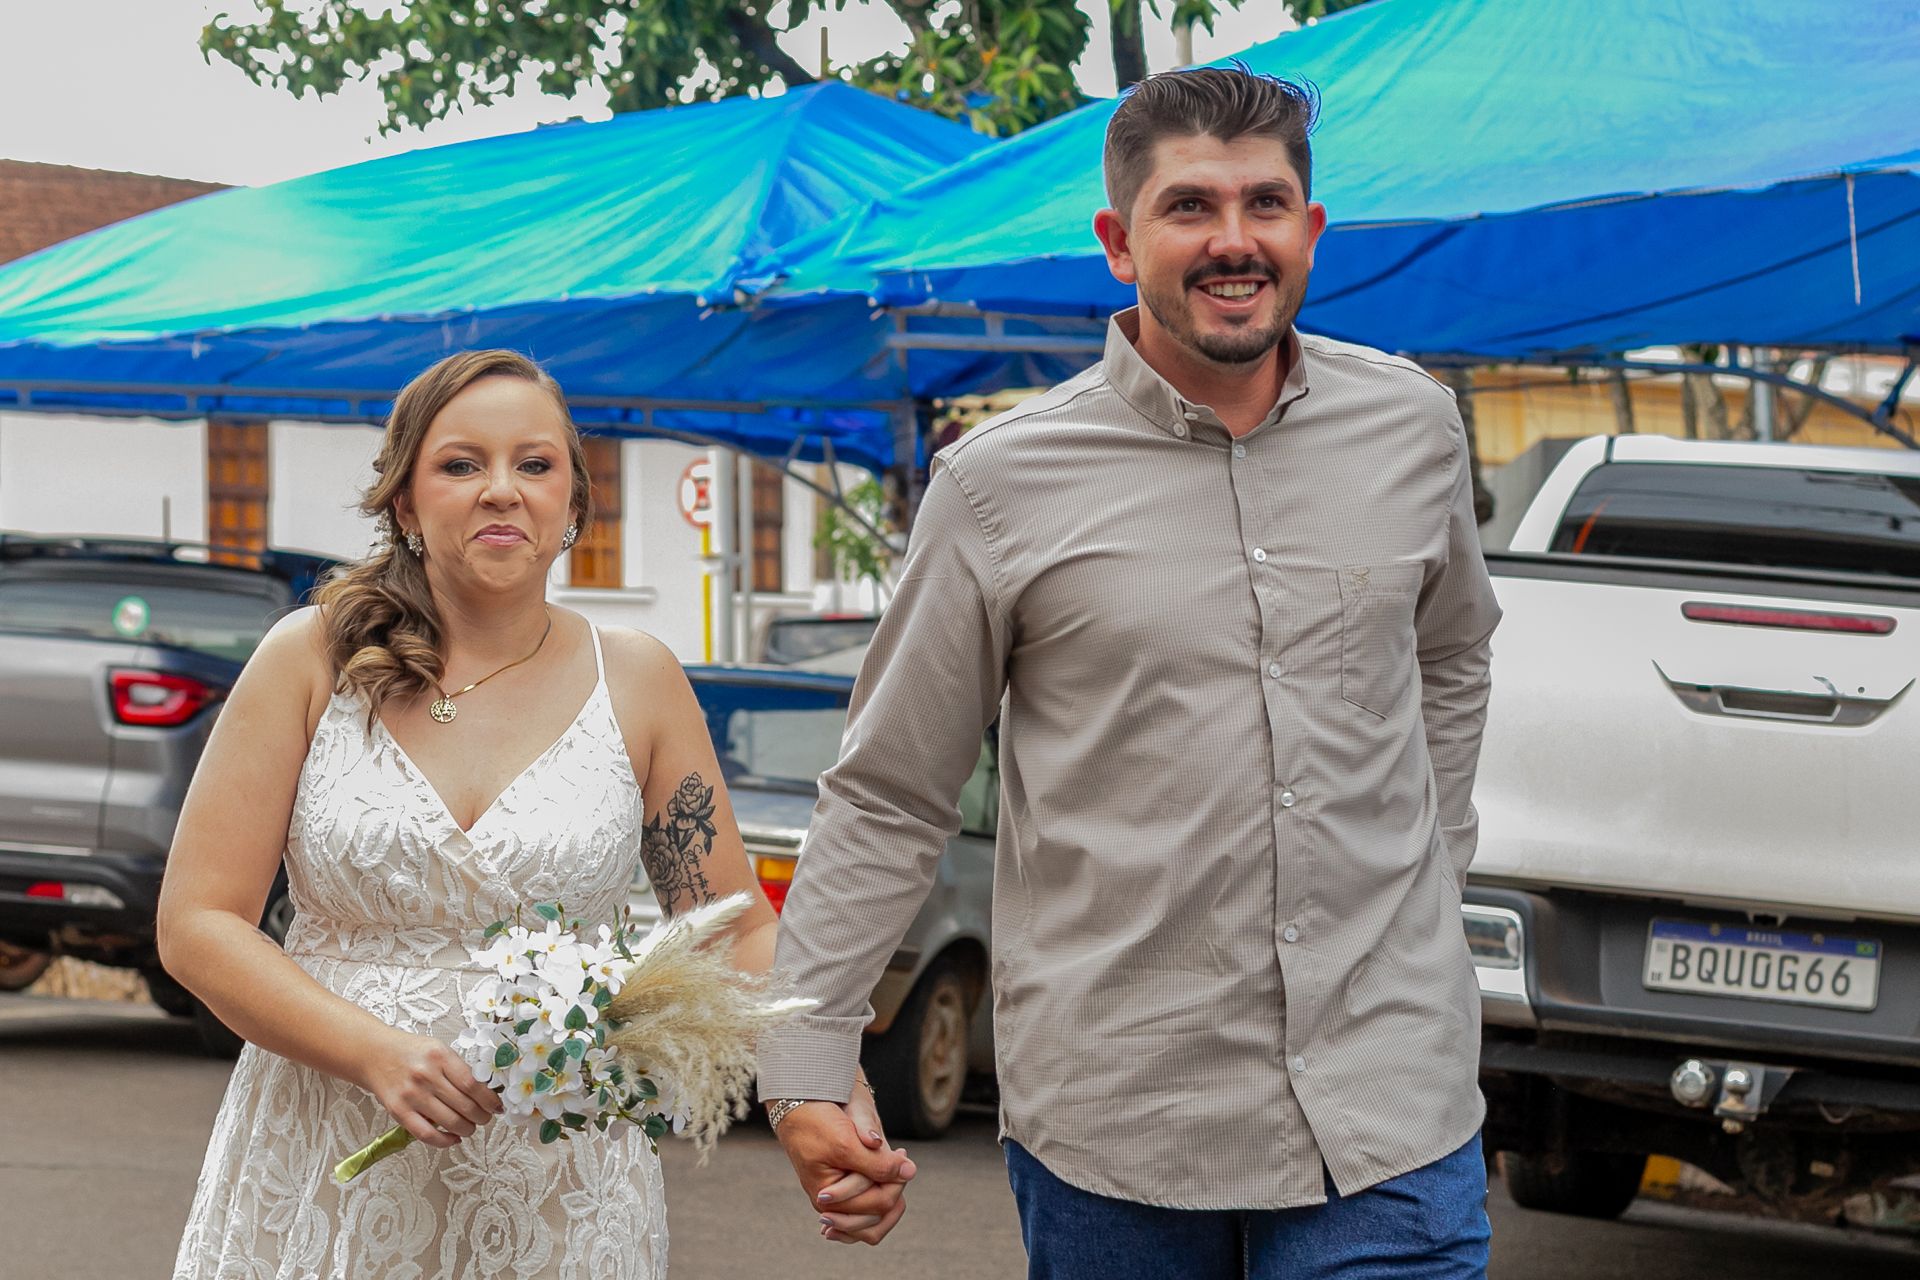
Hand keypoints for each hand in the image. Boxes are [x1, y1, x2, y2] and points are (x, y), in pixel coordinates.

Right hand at [358, 1027, 502, 1148]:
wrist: (373, 1054)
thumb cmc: (410, 1051)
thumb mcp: (438, 1049)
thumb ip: (458, 1068)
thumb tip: (486, 1091)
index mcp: (440, 1056)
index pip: (473, 1084)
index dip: (490, 1100)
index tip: (497, 1106)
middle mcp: (426, 1076)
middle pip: (465, 1105)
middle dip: (482, 1117)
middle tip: (486, 1118)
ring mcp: (412, 1095)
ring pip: (450, 1122)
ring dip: (467, 1129)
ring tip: (471, 1127)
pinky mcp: (399, 1112)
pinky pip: (426, 1134)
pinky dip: (445, 1141)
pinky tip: (454, 1138)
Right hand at [775, 1086, 915, 1245]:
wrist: (799, 1107)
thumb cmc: (816, 1125)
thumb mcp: (846, 1143)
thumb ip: (878, 1163)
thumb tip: (910, 1172)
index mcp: (830, 1202)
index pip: (880, 1205)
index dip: (896, 1181)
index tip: (900, 1152)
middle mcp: (833, 1207)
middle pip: (880, 1211)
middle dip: (894, 1184)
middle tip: (898, 1153)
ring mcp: (838, 1199)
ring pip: (877, 1211)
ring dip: (890, 1186)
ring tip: (893, 1157)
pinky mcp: (844, 1187)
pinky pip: (870, 1202)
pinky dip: (883, 1186)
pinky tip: (888, 1164)